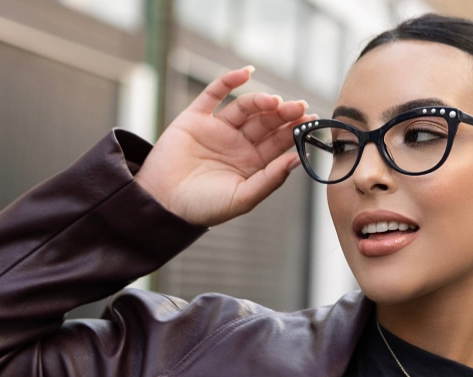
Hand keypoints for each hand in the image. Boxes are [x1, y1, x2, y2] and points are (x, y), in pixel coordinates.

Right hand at [136, 67, 313, 226]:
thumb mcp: (242, 198)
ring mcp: (217, 129)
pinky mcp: (195, 118)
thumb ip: (270, 180)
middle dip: (283, 114)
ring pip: (244, 107)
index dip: (295, 130)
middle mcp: (238, 143)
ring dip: (260, 101)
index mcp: (253, 163)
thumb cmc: (203, 208)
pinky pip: (213, 95)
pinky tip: (245, 72)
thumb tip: (296, 160)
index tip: (311, 121)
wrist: (162, 204)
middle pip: (266, 122)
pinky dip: (228, 81)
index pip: (279, 142)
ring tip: (274, 101)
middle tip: (298, 107)